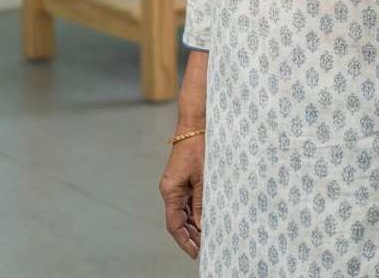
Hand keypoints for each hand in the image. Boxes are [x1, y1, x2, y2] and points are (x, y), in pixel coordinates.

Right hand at [159, 135, 203, 260]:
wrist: (195, 124)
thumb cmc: (199, 146)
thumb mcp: (203, 177)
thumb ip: (202, 201)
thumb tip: (203, 225)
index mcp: (170, 191)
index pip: (174, 225)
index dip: (184, 240)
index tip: (196, 252)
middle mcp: (170, 190)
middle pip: (178, 220)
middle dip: (190, 236)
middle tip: (206, 247)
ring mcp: (176, 185)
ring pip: (183, 212)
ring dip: (194, 225)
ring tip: (208, 237)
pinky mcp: (183, 179)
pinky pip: (188, 201)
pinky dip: (196, 211)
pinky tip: (207, 218)